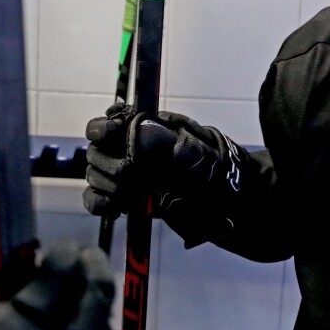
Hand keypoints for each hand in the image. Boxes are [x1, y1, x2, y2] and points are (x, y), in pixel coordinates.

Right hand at [84, 104, 249, 245]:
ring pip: (95, 174)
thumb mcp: (199, 152)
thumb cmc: (220, 172)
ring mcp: (129, 177)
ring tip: (132, 196)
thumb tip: (136, 133)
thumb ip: (166, 141)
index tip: (112, 134)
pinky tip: (115, 208)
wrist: (234, 209)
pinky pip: (97, 199)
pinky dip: (99, 202)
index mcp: (150, 129)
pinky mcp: (126, 201)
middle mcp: (135, 150)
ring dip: (107, 184)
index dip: (105, 126)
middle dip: (109, 163)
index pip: (112, 120)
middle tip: (130, 175)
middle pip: (97, 150)